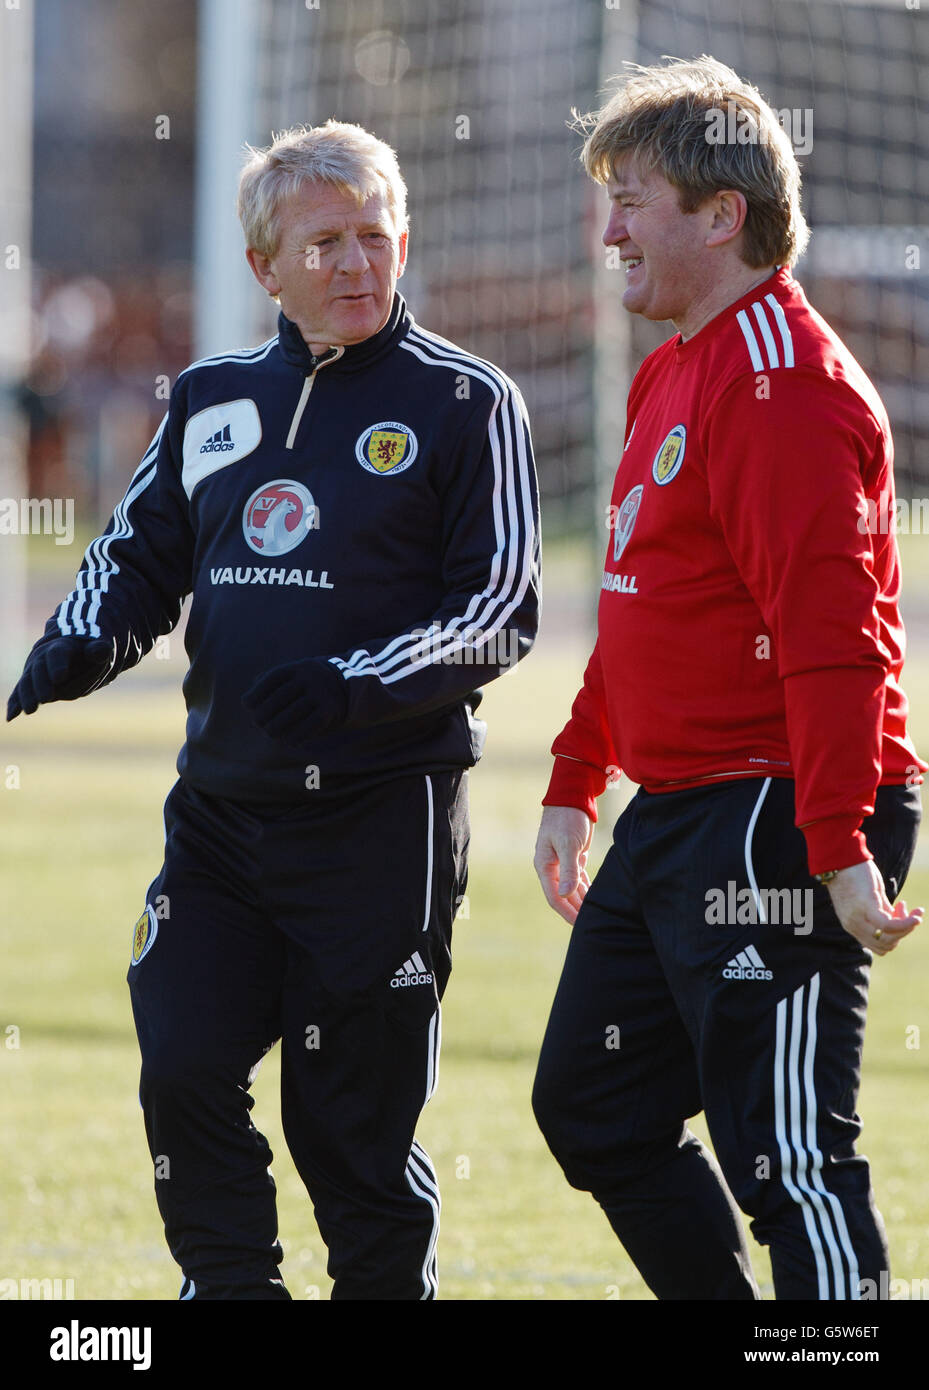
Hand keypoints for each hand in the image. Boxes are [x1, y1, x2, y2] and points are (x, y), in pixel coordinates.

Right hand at [7, 636, 113, 719]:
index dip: (58, 665)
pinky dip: (15, 703)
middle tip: (46, 699)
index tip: (60, 678)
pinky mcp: (29, 683)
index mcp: (60, 647)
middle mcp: (42, 657)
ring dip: (27, 696)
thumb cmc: (86, 651)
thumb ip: (98, 650)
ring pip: (27, 682)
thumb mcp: (97, 649)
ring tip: (30, 710)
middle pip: (39, 669)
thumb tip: (100, 651)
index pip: (56, 654)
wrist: (69, 650)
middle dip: (41, 684)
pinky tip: (11, 716)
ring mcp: (34, 670)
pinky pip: (19, 693)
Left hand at [243, 657, 348, 745]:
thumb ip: (269, 684)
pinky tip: (289, 741)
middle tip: (257, 723)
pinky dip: (296, 736)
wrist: (345, 687)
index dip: (256, 693)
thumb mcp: (291, 678)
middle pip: (279, 697)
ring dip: (277, 727)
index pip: (272, 679)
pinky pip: (309, 726)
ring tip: (270, 734)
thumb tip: (248, 700)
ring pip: (292, 714)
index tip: (247, 705)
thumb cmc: (307, 686)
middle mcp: (309, 677)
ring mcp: (320, 693)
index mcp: (297, 668)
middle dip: (264, 713)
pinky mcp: (330, 710)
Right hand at [533, 805, 593, 924]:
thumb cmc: (567, 818)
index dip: (567, 912)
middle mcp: (552, 867)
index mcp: (545, 865)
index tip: (580, 925)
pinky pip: (578, 878)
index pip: (554, 897)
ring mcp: (562, 862)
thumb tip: (564, 895)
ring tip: (595, 914)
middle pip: (563, 896)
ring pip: (571, 888)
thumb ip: (568, 870)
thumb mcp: (568, 844)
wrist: (572, 796)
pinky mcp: (573, 856)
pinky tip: (593, 898)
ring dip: (581, 901)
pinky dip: (585, 889)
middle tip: (591, 924)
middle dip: (575, 910)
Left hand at [825, 859, 922, 955]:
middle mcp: (853, 925)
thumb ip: (881, 911)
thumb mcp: (869, 897)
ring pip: (889, 937)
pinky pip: (890, 924)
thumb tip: (897, 919)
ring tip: (914, 912)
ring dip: (907, 928)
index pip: (877, 945)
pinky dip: (906, 923)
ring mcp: (858, 918)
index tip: (900, 915)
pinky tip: (916, 916)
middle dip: (903, 932)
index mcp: (851, 925)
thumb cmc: (854, 872)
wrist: (840, 856)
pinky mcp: (866, 907)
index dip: (894, 936)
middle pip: (885, 945)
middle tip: (908, 910)